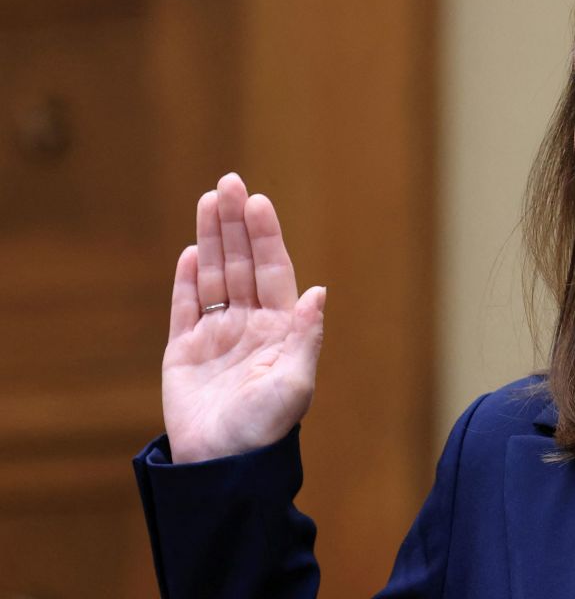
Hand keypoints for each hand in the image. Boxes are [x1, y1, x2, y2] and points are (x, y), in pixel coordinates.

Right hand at [161, 172, 326, 463]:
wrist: (223, 466)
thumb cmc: (266, 428)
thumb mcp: (296, 383)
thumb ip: (305, 335)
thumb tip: (319, 290)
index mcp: (280, 329)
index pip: (273, 271)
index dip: (265, 236)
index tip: (257, 202)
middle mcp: (250, 325)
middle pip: (241, 263)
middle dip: (235, 223)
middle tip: (228, 181)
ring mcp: (215, 335)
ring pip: (213, 276)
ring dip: (211, 238)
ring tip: (209, 199)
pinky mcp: (182, 351)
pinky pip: (184, 307)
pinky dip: (186, 279)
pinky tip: (191, 250)